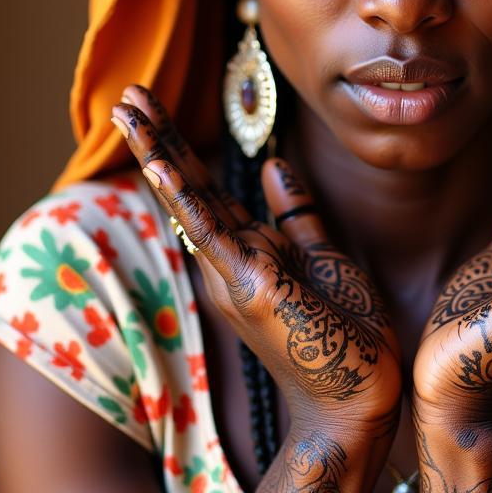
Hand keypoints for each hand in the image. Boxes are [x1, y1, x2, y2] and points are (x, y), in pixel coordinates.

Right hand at [111, 86, 401, 434]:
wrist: (364, 399)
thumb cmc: (349, 335)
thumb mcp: (323, 257)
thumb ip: (298, 214)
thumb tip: (273, 166)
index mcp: (248, 254)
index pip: (207, 192)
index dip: (182, 148)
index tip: (156, 108)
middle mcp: (230, 262)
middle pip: (188, 189)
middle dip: (159, 137)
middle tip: (127, 93)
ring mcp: (235, 275)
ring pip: (190, 202)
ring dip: (159, 150)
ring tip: (127, 108)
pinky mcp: (251, 287)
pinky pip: (211, 235)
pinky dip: (184, 198)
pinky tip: (159, 164)